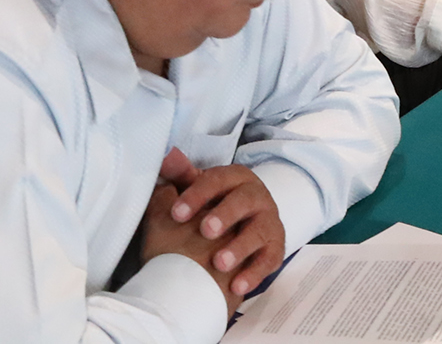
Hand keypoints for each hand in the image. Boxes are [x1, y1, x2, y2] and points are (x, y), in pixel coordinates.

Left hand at [155, 154, 284, 304]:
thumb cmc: (209, 211)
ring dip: (240, 246)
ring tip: (220, 263)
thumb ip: (181, 176)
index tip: (176, 214)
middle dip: (225, 214)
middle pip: (244, 200)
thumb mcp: (195, 192)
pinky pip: (269, 260)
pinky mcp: (275, 249)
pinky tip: (236, 286)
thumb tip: (166, 154)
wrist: (232, 237)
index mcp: (236, 178)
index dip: (197, 195)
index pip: (218, 180)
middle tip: (206, 231)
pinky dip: (254, 273)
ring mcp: (268, 223)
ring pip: (260, 230)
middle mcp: (257, 197)